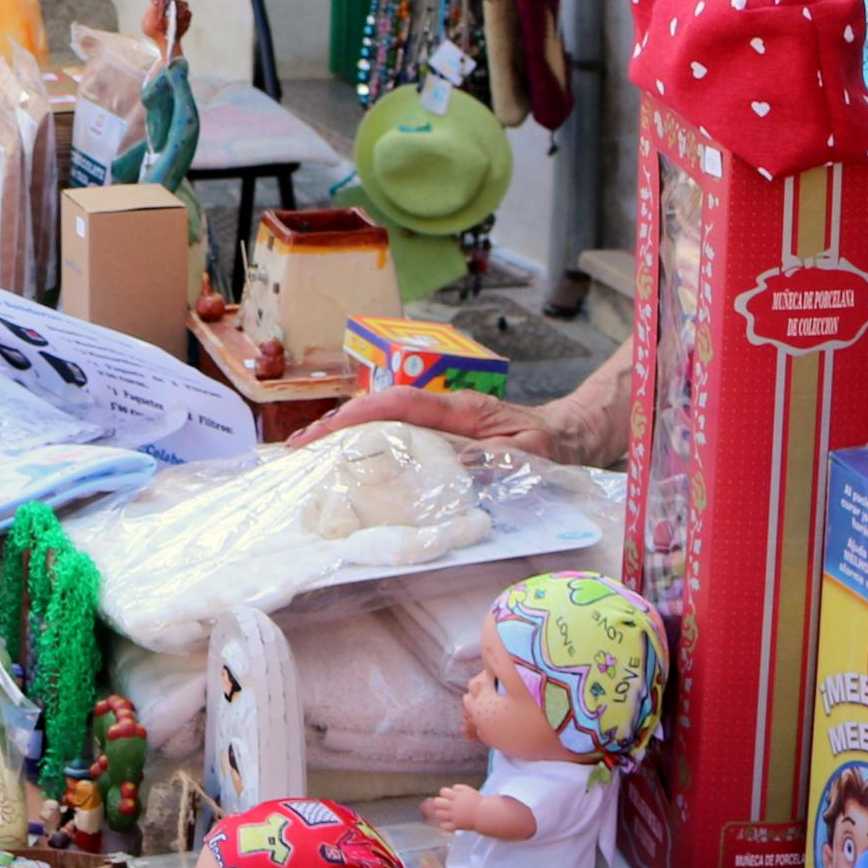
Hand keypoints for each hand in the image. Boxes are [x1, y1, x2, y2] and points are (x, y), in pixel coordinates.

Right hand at [305, 382, 584, 465]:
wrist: (568, 435)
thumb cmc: (550, 445)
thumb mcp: (532, 453)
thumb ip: (498, 457)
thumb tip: (456, 464)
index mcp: (459, 409)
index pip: (400, 403)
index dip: (361, 414)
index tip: (329, 431)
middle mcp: (443, 410)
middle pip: (380, 408)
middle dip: (338, 424)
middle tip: (299, 448)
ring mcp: (439, 422)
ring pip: (383, 421)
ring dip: (345, 435)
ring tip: (310, 455)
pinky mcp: (440, 436)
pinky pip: (396, 435)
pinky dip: (366, 446)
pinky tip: (347, 463)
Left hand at [420, 783, 485, 831]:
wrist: (486, 814)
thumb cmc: (478, 802)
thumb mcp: (470, 791)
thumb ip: (460, 788)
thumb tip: (453, 788)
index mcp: (457, 796)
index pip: (443, 791)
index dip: (445, 793)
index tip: (450, 796)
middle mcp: (453, 805)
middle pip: (437, 802)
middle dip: (440, 803)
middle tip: (446, 806)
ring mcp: (454, 816)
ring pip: (438, 813)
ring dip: (441, 813)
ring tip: (448, 814)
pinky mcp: (456, 825)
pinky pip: (444, 826)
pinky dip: (445, 825)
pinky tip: (449, 823)